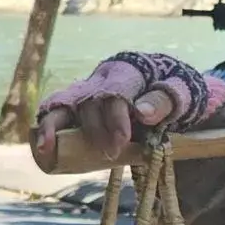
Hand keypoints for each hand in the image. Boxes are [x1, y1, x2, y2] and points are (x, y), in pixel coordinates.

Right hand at [31, 53, 224, 171]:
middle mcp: (101, 78)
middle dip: (95, 129)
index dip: (115, 117)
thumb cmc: (176, 91)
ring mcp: (88, 92)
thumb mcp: (182, 92)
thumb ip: (166, 99)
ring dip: (54, 126)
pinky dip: (48, 129)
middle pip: (88, 101)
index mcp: (126, 70)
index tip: (122, 141)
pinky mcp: (80, 108)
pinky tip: (42, 149)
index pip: (115, 92)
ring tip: (47, 150)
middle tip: (110, 154)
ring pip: (64, 103)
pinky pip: (58, 114)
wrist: (169, 87)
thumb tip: (143, 113)